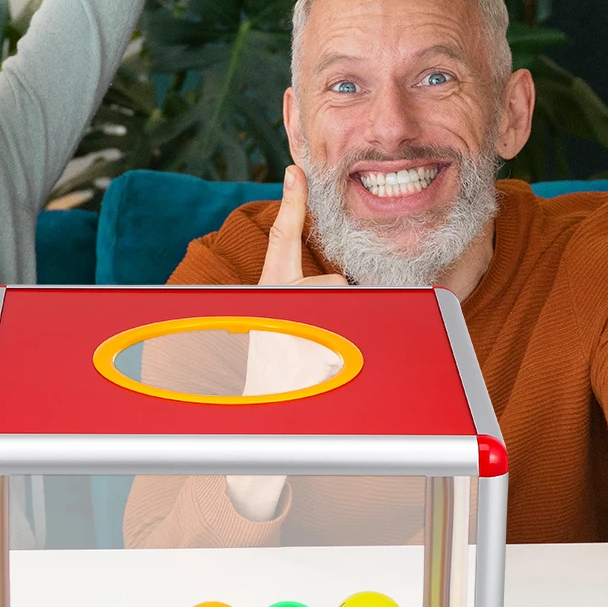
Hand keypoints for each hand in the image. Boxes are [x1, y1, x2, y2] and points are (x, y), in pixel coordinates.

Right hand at [229, 166, 345, 522]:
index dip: (290, 204)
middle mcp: (276, 309)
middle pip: (338, 285)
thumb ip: (295, 302)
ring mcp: (294, 334)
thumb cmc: (269, 382)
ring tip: (322, 364)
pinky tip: (330, 380)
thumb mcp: (275, 333)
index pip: (282, 241)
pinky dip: (354, 362)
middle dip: (342, 308)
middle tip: (321, 344)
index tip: (296, 170)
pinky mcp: (313, 362)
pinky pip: (356, 345)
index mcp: (267, 298)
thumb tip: (331, 280)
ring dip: (349, 336)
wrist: (251, 436)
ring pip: (349, 311)